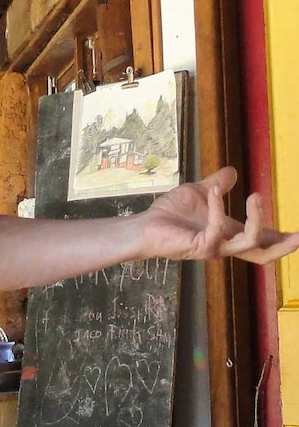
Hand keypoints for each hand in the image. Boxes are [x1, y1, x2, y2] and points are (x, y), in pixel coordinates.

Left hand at [140, 166, 298, 264]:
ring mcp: (213, 249)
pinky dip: (217, 208)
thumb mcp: (199, 194)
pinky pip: (217, 230)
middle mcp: (225, 246)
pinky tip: (213, 192)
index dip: (280, 239)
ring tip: (256, 196)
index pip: (261, 241)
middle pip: (262, 254)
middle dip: (282, 246)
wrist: (144, 225)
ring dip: (256, 219)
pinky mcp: (199, 247)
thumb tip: (232, 171)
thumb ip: (218, 185)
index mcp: (229, 235)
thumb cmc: (170, 214)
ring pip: (248, 242)